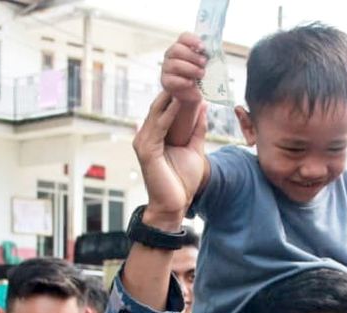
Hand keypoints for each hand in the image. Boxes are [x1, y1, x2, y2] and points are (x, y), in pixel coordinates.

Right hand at [133, 91, 207, 227]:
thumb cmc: (182, 181)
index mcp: (155, 134)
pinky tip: (179, 101)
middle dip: (174, 89)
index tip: (193, 78)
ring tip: (186, 81)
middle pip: (159, 105)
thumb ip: (197, 129)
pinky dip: (169, 113)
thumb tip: (203, 107)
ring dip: (172, 96)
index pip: (165, 107)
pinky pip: (158, 126)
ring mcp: (143, 142)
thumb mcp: (194, 149)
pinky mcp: (146, 151)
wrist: (174, 205)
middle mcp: (146, 134)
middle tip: (188, 72)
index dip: (178, 92)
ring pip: (158, 112)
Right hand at [162, 33, 206, 103]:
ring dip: (191, 69)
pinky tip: (191, 83)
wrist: (192, 91)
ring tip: (201, 74)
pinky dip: (184, 81)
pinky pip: (172, 80)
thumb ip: (206, 55)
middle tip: (204, 63)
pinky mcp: (166, 81)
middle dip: (193, 56)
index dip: (193, 40)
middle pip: (177, 49)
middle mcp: (171, 55)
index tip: (203, 47)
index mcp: (181, 46)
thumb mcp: (203, 63)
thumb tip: (215, 51)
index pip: (183, 37)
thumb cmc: (198, 73)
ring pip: (175, 64)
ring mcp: (166, 68)